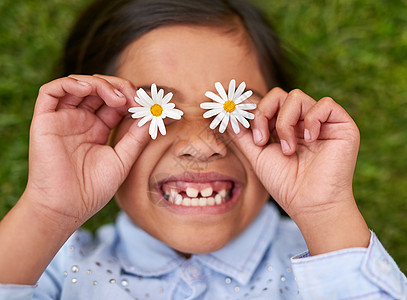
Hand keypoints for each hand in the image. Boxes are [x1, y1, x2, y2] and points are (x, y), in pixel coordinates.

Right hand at [24, 75, 148, 227]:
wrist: (67, 208)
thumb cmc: (94, 189)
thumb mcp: (123, 159)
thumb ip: (137, 136)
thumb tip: (154, 115)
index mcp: (98, 129)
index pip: (114, 102)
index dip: (131, 98)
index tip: (147, 103)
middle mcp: (80, 120)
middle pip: (99, 89)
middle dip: (119, 87)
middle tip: (135, 98)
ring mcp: (62, 119)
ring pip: (78, 85)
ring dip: (100, 83)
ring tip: (119, 98)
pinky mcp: (45, 120)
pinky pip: (52, 91)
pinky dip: (70, 83)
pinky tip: (89, 89)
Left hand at [231, 88, 369, 253]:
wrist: (310, 204)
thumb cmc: (285, 184)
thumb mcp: (257, 156)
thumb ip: (243, 135)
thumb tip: (229, 115)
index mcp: (287, 127)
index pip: (269, 103)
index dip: (256, 113)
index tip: (253, 137)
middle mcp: (304, 122)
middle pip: (280, 95)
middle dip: (264, 114)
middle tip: (263, 141)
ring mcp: (322, 122)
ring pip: (296, 97)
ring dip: (284, 123)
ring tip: (288, 149)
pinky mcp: (342, 125)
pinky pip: (325, 104)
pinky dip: (312, 120)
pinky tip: (310, 140)